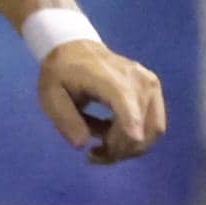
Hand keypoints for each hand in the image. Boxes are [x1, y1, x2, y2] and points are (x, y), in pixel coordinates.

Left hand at [40, 43, 168, 163]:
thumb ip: (65, 120)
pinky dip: (136, 138)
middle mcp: (138, 80)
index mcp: (110, 78)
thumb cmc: (61, 73)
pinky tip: (110, 136)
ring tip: (102, 148)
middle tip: (95, 155)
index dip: (129, 130)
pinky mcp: (153, 90)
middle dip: (122, 150)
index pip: (127, 104)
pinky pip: (154, 124)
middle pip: (145, 126)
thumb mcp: (50, 96)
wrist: (75, 49)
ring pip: (154, 129)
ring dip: (130, 148)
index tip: (120, 150)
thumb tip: (82, 145)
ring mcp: (150, 84)